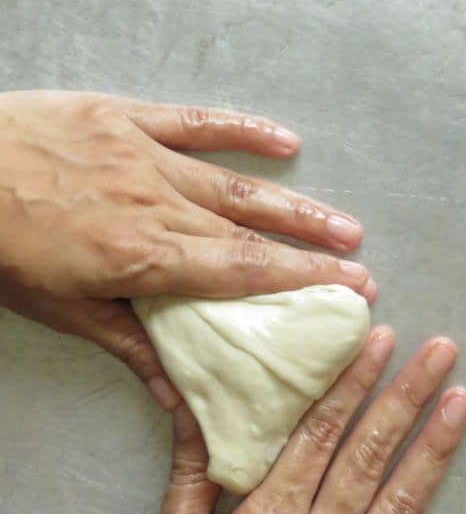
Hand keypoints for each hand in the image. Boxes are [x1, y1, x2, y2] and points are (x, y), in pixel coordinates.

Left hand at [0, 91, 370, 407]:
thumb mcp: (57, 308)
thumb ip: (126, 342)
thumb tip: (176, 396)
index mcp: (141, 257)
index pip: (241, 273)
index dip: (301, 282)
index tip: (349, 290)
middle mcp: (156, 204)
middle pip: (251, 233)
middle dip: (312, 252)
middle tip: (361, 264)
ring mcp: (144, 155)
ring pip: (235, 183)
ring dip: (294, 203)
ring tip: (345, 221)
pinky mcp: (124, 117)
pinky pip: (195, 121)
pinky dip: (243, 130)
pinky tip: (286, 139)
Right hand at [102, 332, 465, 513]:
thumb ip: (191, 478)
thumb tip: (192, 411)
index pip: (319, 436)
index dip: (351, 383)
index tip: (378, 343)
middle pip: (369, 458)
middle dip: (405, 397)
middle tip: (438, 353)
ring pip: (401, 510)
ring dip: (434, 453)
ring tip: (462, 405)